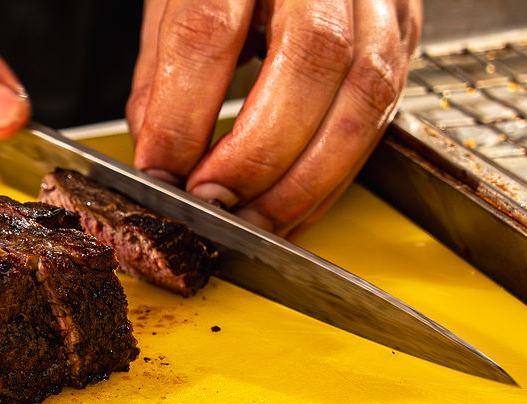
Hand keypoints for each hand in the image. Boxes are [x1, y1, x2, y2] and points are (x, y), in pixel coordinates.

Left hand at [126, 0, 421, 236]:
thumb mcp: (176, 0)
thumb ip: (162, 77)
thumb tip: (160, 162)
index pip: (211, 30)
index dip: (184, 113)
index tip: (161, 172)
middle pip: (310, 59)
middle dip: (257, 154)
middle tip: (213, 203)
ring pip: (364, 95)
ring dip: (305, 179)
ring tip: (253, 221)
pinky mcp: (405, 31)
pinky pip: (384, 114)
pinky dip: (335, 174)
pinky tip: (294, 204)